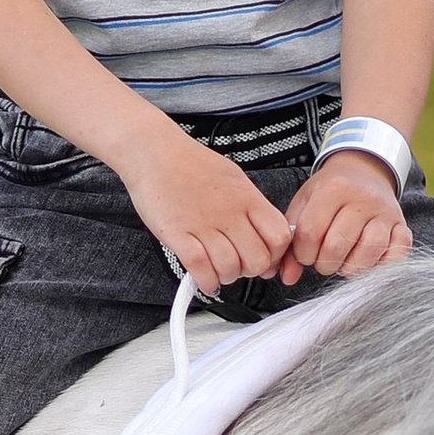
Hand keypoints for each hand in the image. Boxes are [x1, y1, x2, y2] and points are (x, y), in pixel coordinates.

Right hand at [117, 117, 292, 297]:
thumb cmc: (190, 164)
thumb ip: (252, 207)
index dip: (276, 254)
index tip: (266, 258)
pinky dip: (206, 282)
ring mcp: (202, 224)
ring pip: (230, 268)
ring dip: (227, 277)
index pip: (280, 236)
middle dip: (250, 270)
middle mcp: (228, 212)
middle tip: (240, 265)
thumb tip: (267, 234)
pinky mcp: (176, 234)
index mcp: (246, 197)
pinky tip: (205, 279)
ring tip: (219, 270)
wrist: (153, 152)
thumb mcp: (234, 178)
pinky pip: (200, 269)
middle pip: (257, 259)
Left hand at [278, 150, 411, 285]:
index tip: (305, 253)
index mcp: (333, 188)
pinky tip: (368, 261)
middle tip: (324, 259)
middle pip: (336, 246)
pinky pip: (397, 254)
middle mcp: (362, 198)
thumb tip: (287, 277)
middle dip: (324, 263)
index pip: (310, 233)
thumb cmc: (330, 192)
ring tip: (344, 262)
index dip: (303, 253)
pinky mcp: (401, 225)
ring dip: (351, 268)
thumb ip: (292, 241)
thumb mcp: (304, 205)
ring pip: (367, 252)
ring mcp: (385, 212)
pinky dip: (382, 265)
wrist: (364, 170)